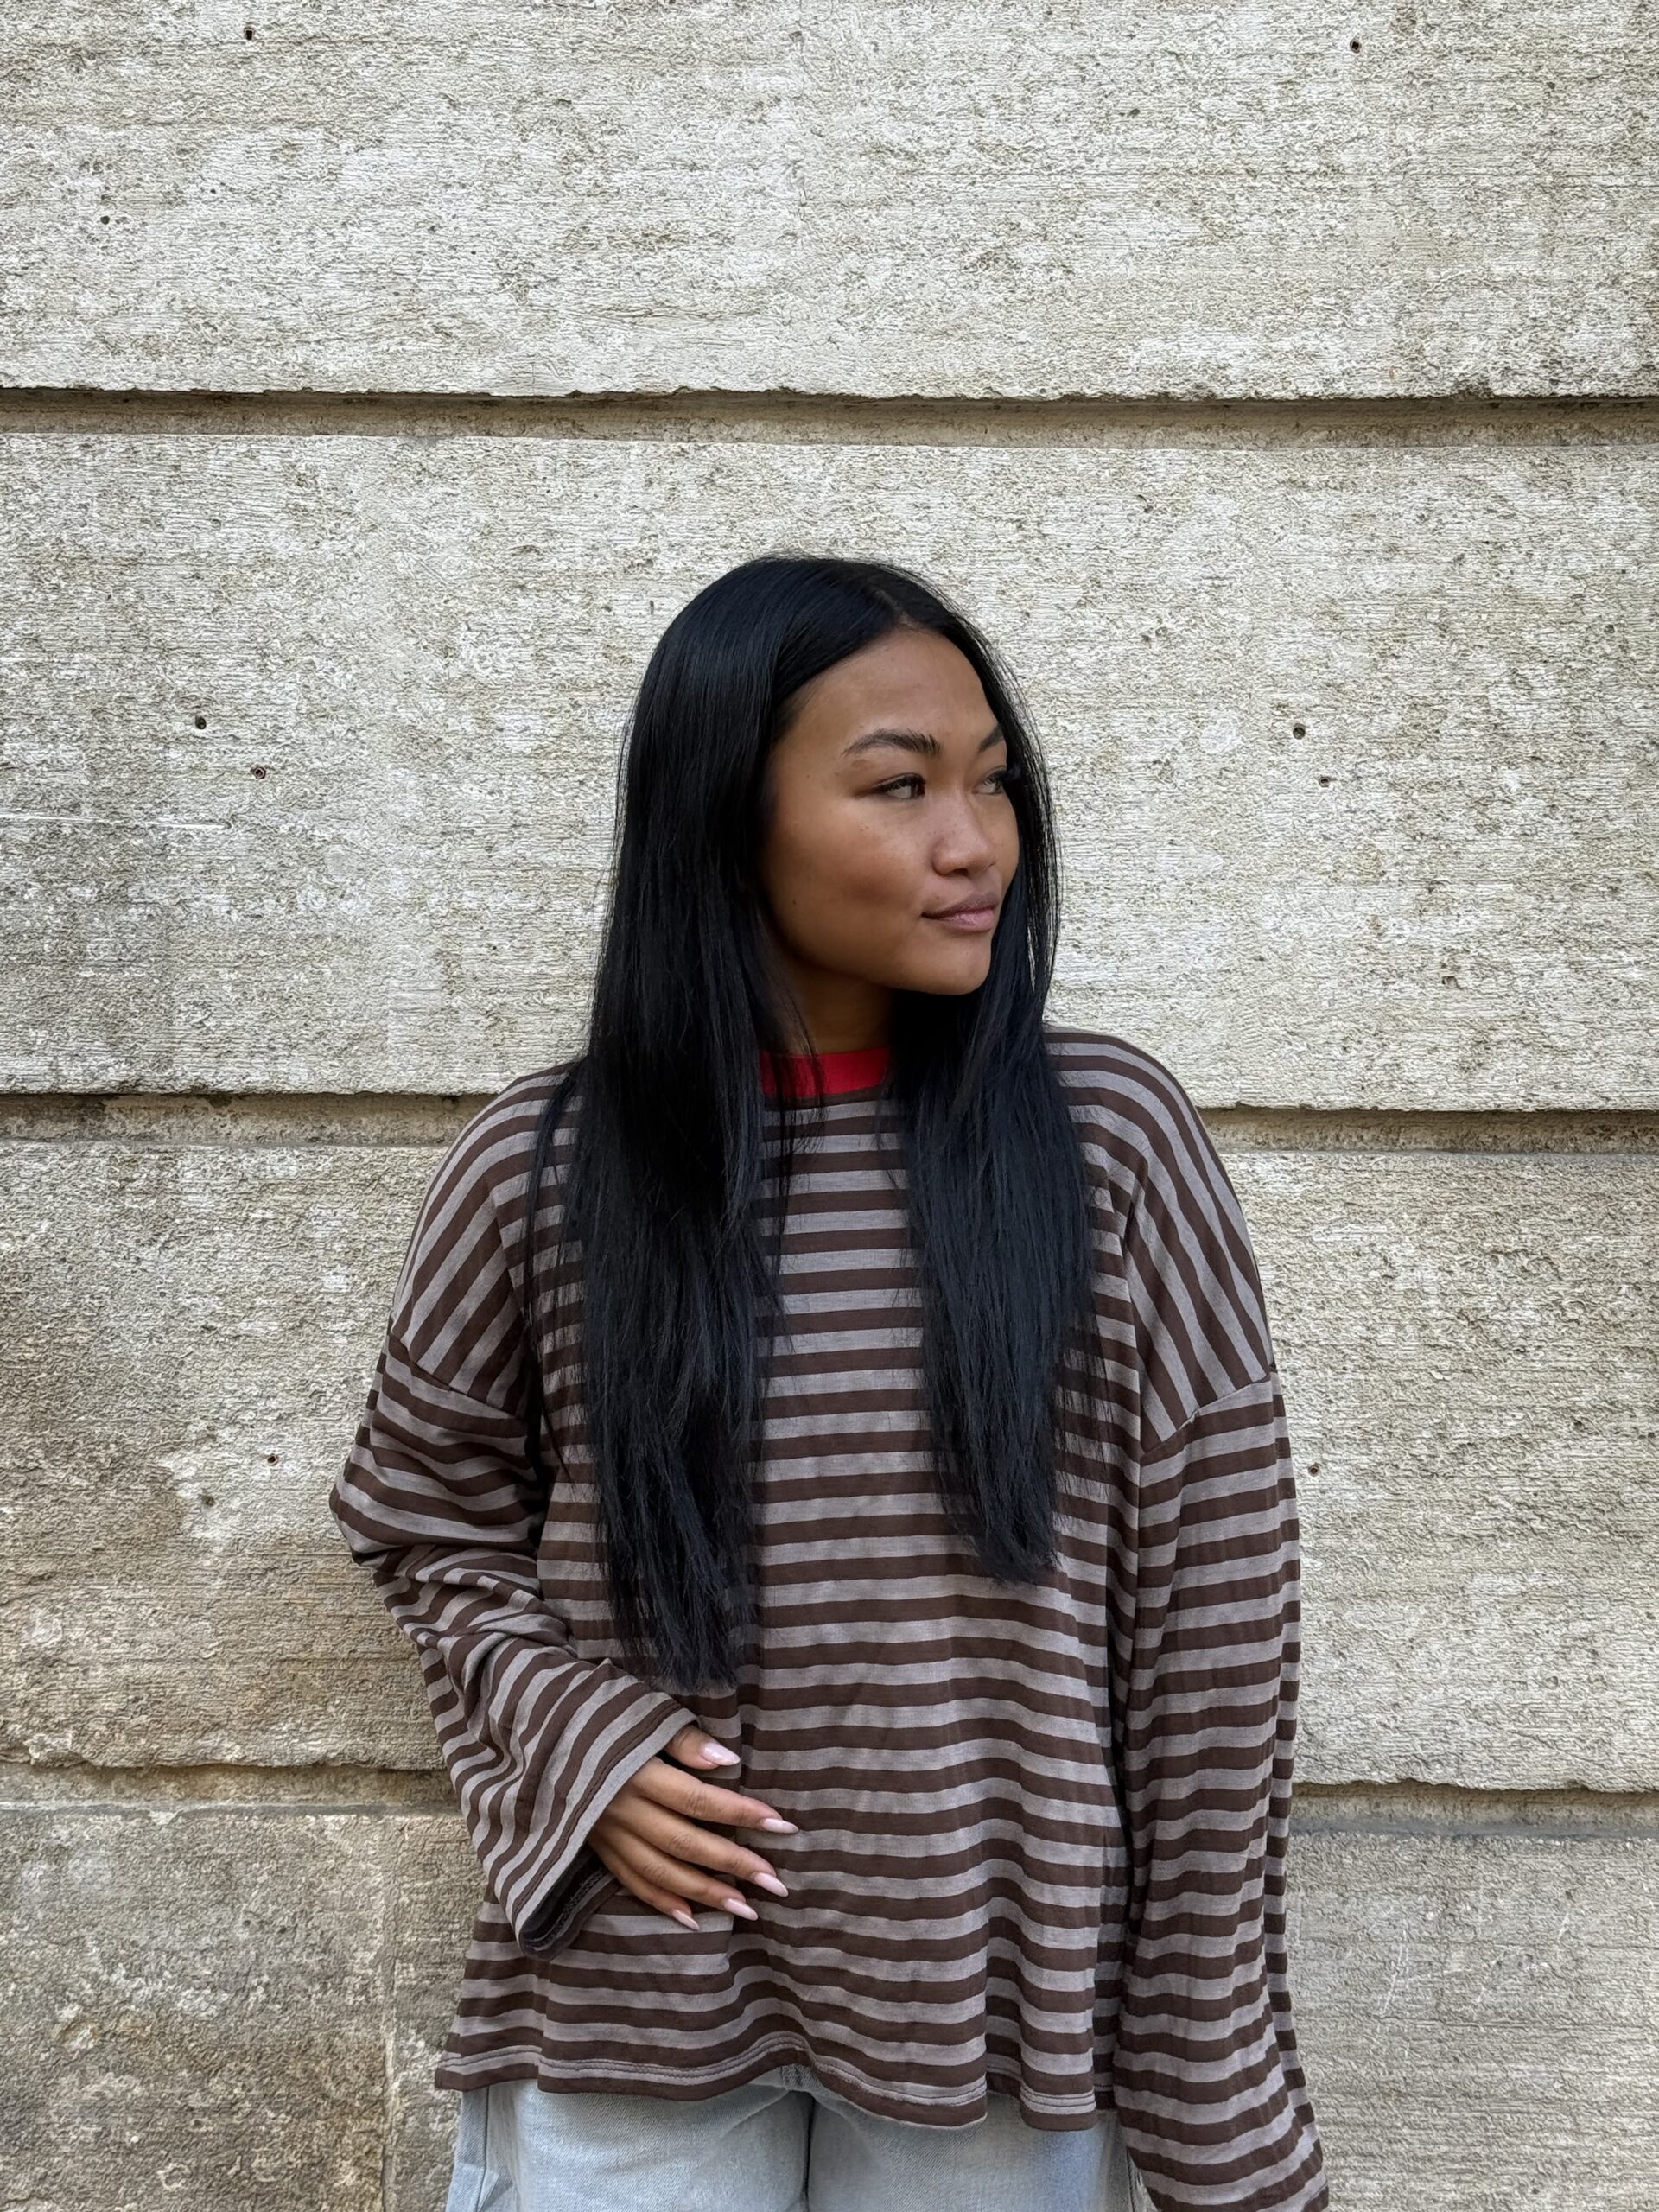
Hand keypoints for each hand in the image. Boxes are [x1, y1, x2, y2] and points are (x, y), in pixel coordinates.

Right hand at [590, 1723, 797, 1931]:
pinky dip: (662, 1902)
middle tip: (777, 1883)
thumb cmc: (600, 1715)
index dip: (742, 1814)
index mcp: (636, 1772)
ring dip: (705, 1894)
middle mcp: (622, 1810)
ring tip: (747, 1909)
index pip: (698, 1800)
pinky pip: (631, 1882)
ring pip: (661, 1872)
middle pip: (686, 1843)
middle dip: (734, 1865)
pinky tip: (693, 1918)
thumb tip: (729, 1761)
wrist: (540, 1731)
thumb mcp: (640, 1715)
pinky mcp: (596, 1848)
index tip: (782, 1825)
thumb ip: (683, 1741)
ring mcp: (607, 1834)